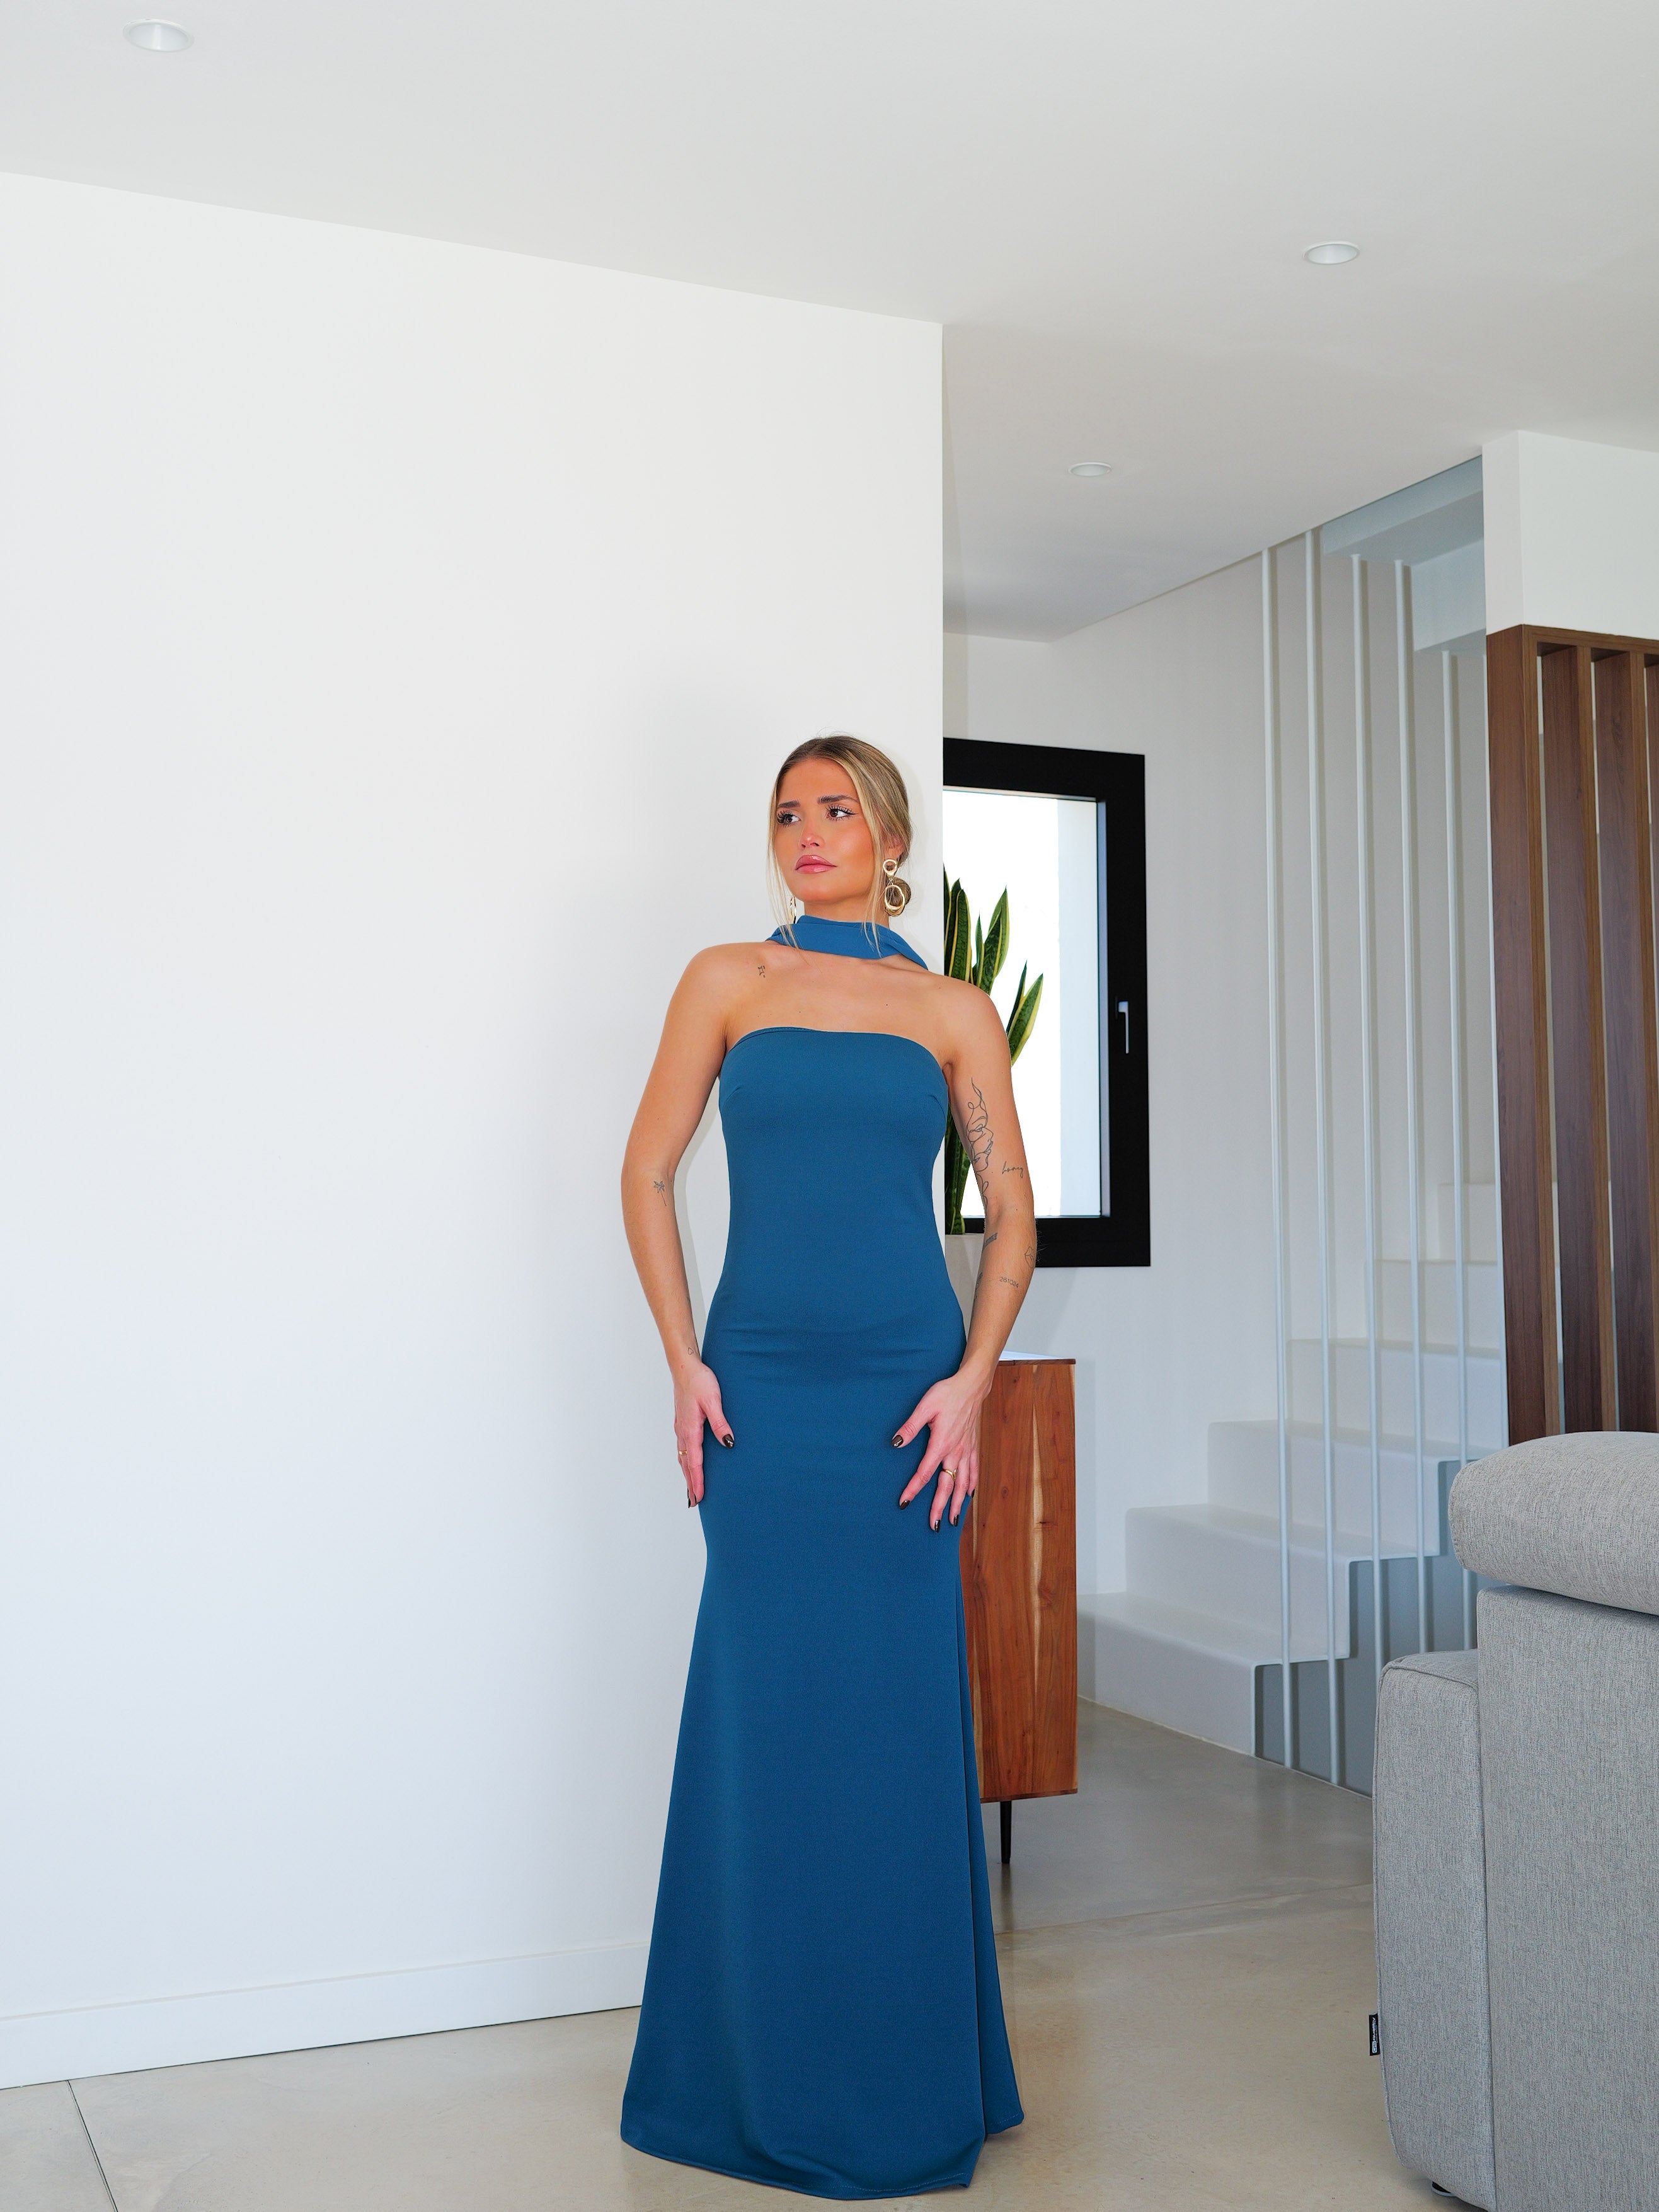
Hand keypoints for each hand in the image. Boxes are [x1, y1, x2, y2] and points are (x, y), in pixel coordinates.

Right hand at [673, 1358, 732, 1505]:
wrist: (684, 1367)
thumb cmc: (700, 1381)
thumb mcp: (713, 1401)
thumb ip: (720, 1423)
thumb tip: (728, 1443)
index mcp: (690, 1430)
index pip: (695, 1462)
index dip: (697, 1481)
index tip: (699, 1497)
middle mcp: (682, 1432)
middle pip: (686, 1464)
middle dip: (690, 1483)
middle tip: (693, 1502)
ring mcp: (680, 1427)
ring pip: (682, 1457)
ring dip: (686, 1474)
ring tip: (690, 1489)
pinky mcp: (681, 1422)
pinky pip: (682, 1448)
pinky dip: (684, 1461)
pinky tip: (687, 1462)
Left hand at [893, 1366, 990, 1528]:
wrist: (972, 1386)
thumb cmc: (947, 1393)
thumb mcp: (924, 1406)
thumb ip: (910, 1427)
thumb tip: (895, 1443)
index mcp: (941, 1444)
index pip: (925, 1473)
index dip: (914, 1489)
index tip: (904, 1502)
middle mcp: (956, 1452)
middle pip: (947, 1486)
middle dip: (940, 1507)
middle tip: (934, 1525)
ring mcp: (967, 1450)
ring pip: (963, 1483)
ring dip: (958, 1503)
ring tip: (953, 1520)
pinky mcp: (973, 1446)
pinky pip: (974, 1471)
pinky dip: (971, 1485)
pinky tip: (969, 1494)